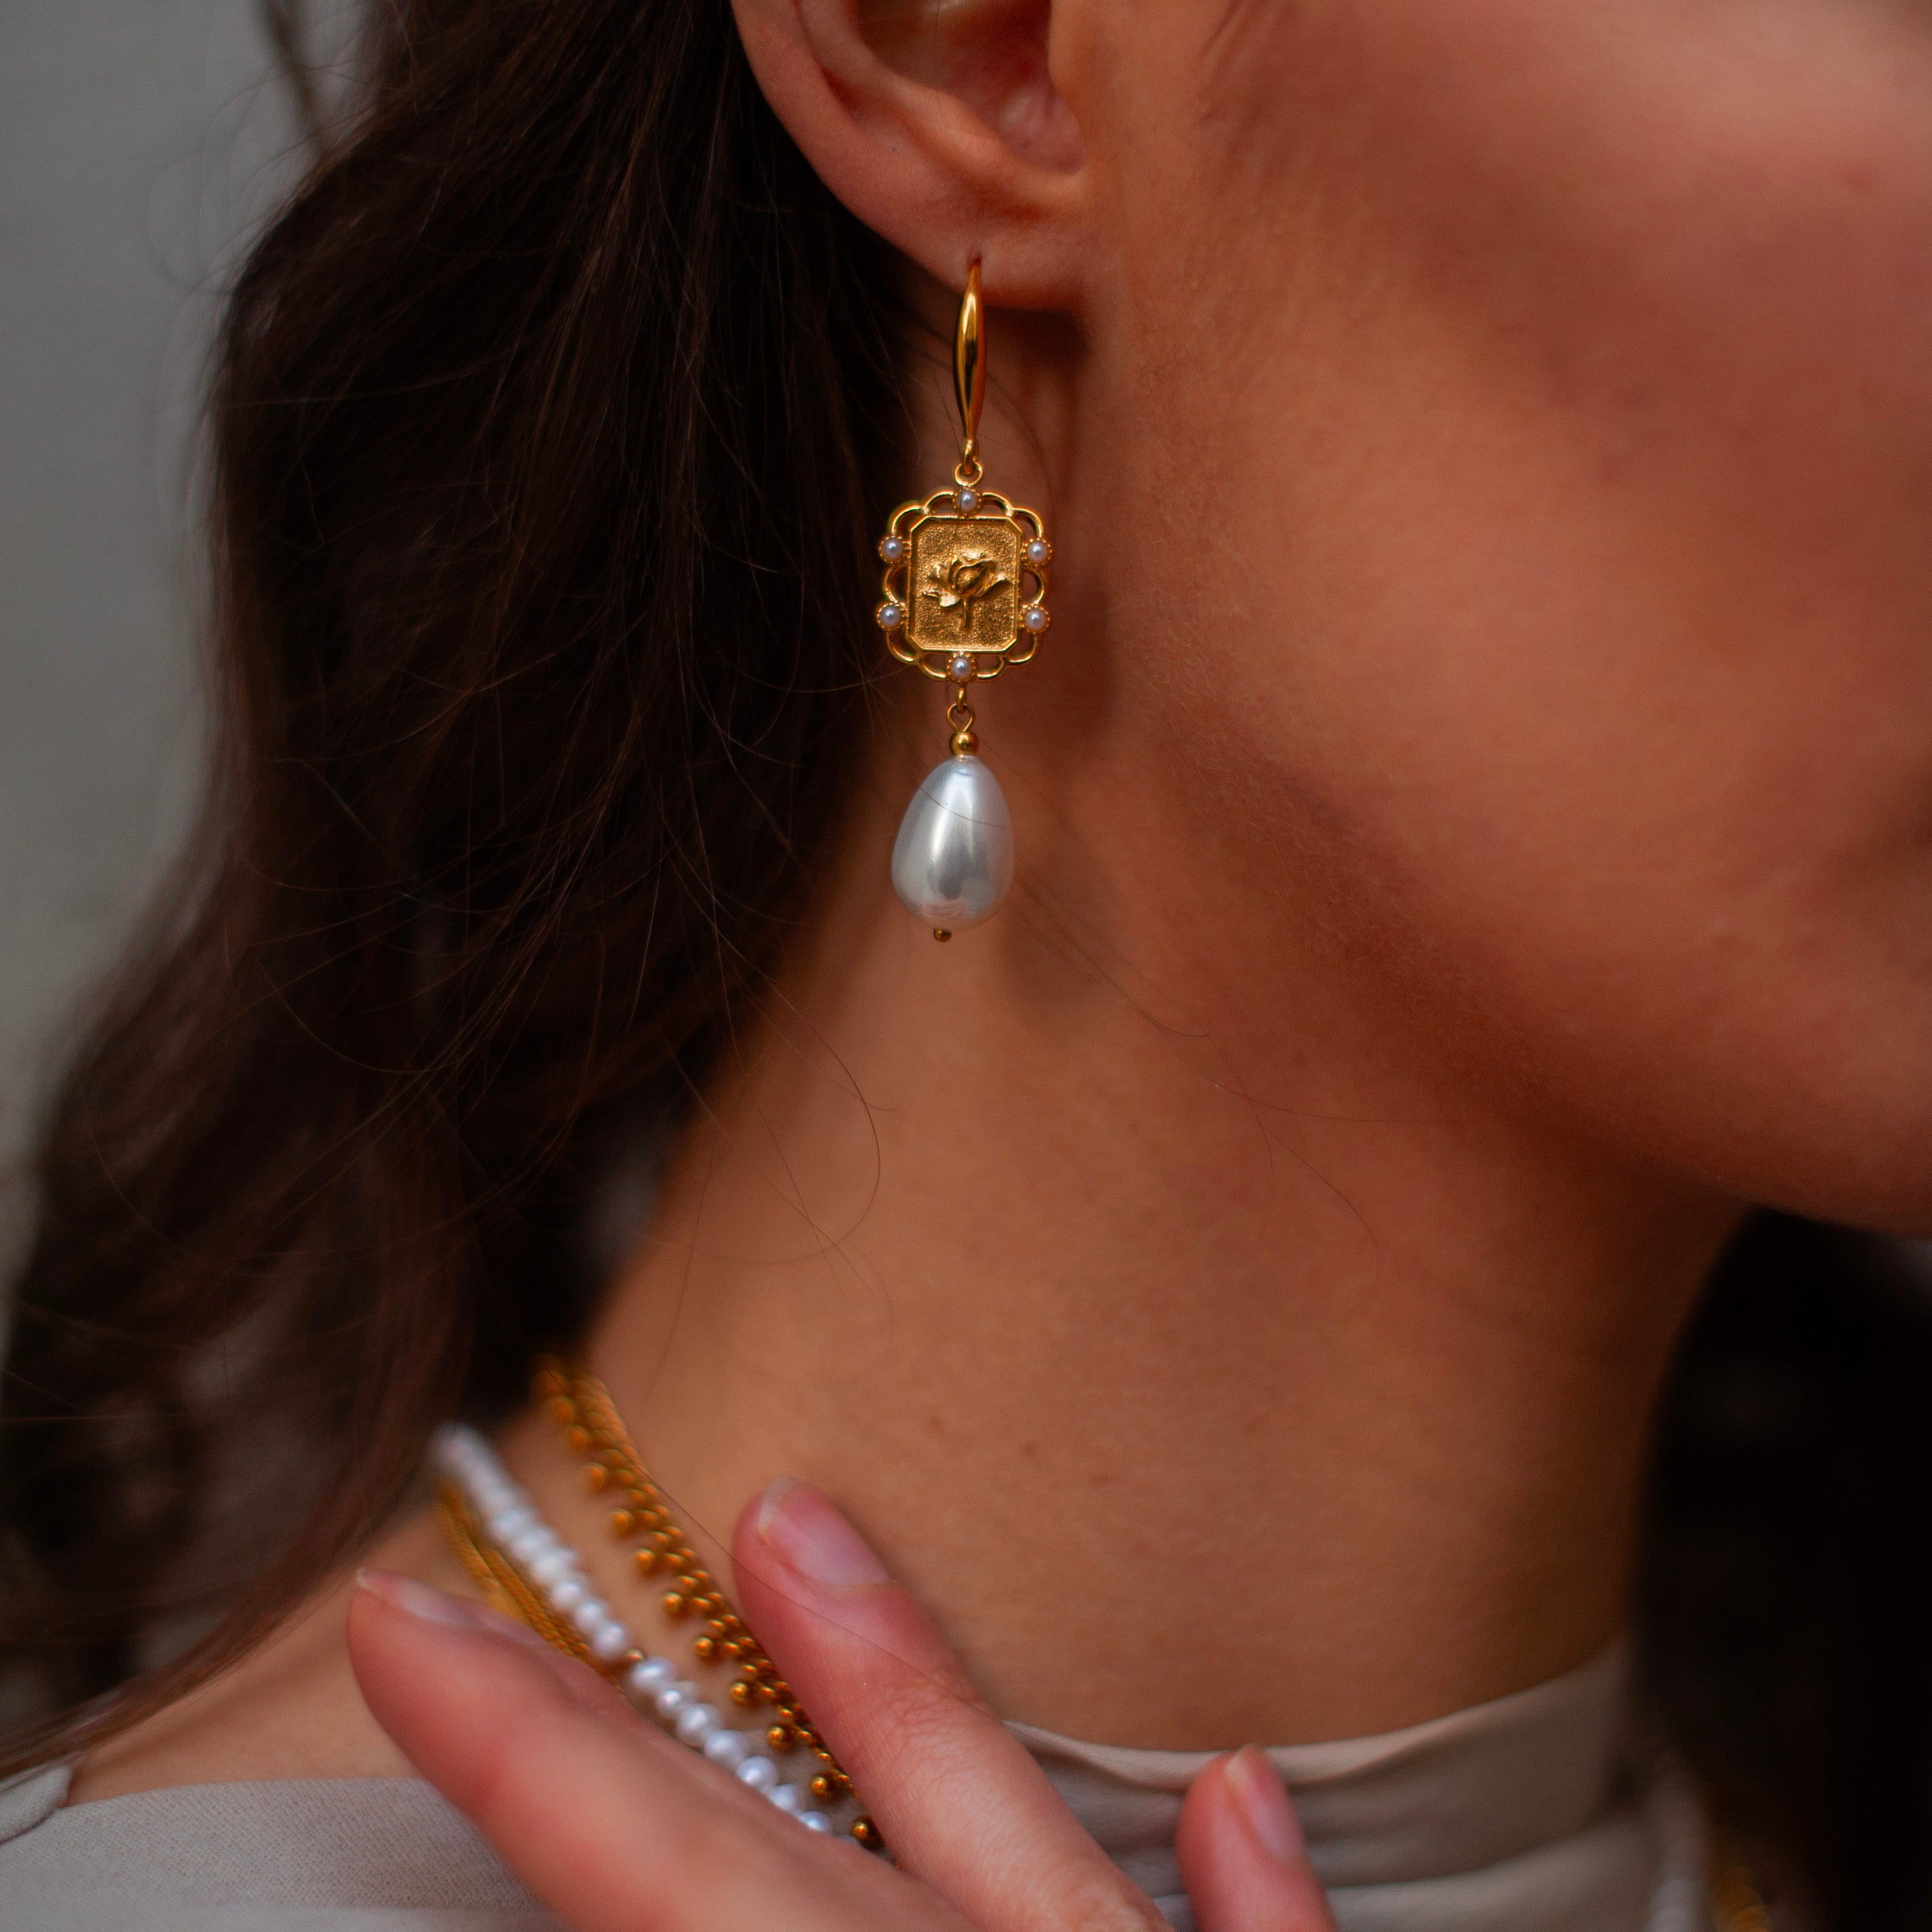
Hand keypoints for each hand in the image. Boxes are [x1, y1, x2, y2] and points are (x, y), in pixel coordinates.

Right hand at [348, 1478, 1335, 1931]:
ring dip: (904, 1705)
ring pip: (1026, 1866)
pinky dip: (1250, 1903)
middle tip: (512, 1582)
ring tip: (806, 1526)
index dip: (530, 1757)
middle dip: (633, 1736)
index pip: (683, 1890)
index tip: (411, 1623)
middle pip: (800, 1875)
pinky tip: (1239, 1785)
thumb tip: (674, 1880)